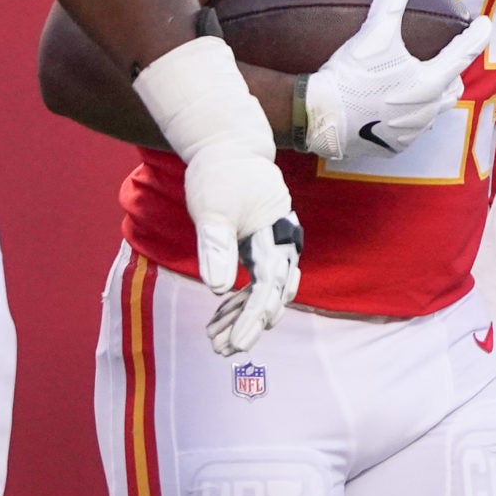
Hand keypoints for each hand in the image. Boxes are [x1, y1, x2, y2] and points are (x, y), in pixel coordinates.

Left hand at [133, 34, 304, 323]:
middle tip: (224, 350)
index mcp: (276, 232)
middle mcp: (283, 241)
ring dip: (243, 317)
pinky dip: (239, 300)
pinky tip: (219, 317)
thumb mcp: (212, 208)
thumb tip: (218, 287)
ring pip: (266, 292)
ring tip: (214, 340)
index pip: (268, 286)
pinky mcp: (263, 246)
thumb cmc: (219, 173)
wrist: (227, 145)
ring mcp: (275, 245)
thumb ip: (216, 247)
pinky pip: (257, 281)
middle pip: (273, 295)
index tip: (236, 344)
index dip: (252, 318)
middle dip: (250, 324)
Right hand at [304, 0, 491, 160]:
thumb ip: (390, 6)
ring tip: (417, 87)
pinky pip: (408, 131)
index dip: (477, 36)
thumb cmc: (353, 76)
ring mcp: (411, 132)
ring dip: (429, 98)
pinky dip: (405, 118)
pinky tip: (390, 111)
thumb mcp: (372, 35)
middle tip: (445, 61)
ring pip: (431, 113)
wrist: (323, 117)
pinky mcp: (392, 146)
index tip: (485, 25)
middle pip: (451, 89)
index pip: (462, 54)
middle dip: (452, 74)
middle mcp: (427, 110)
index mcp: (429, 82)